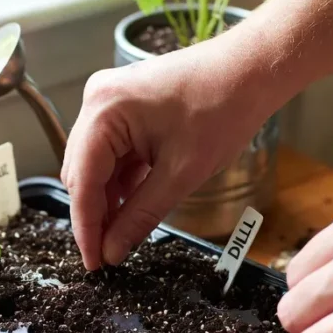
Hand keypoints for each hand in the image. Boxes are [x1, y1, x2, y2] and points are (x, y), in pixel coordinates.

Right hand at [62, 34, 270, 269]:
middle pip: (80, 173)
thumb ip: (140, 216)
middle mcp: (96, 101)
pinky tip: (136, 201)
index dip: (86, 227)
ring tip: (125, 231)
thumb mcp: (181, 174)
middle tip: (110, 252)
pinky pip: (110, 151)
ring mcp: (108, 101)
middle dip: (95, 213)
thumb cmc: (223, 109)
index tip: (93, 263)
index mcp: (104, 112)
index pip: (81, 182)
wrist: (251, 69)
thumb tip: (112, 251)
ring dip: (108, 198)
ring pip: (94, 165)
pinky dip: (121, 179)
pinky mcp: (122, 106)